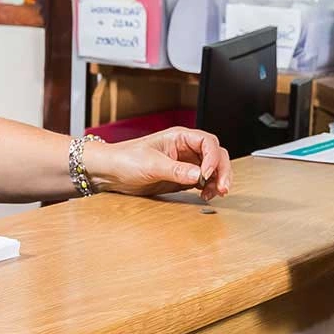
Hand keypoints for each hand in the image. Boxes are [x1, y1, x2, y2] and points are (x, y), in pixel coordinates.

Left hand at [87, 127, 233, 199]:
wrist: (110, 172)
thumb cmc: (125, 159)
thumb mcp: (151, 164)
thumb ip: (176, 170)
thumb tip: (199, 174)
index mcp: (180, 137)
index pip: (208, 143)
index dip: (212, 158)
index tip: (206, 174)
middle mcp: (185, 149)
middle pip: (216, 155)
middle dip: (222, 171)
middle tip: (223, 188)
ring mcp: (185, 164)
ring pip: (213, 169)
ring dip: (218, 180)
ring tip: (215, 194)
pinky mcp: (182, 178)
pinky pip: (204, 181)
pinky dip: (209, 188)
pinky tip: (205, 195)